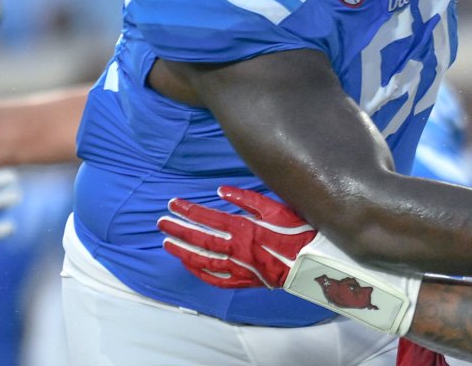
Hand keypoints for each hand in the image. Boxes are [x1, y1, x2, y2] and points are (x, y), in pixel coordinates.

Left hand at [158, 186, 315, 288]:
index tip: (172, 204)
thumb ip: (247, 198)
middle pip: (199, 239)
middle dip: (178, 229)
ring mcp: (237, 267)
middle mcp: (235, 248)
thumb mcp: (275, 208)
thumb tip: (221, 191)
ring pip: (202, 260)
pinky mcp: (243, 281)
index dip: (188, 211)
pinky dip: (199, 272)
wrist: (310, 262)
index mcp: (243, 228)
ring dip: (182, 251)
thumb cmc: (296, 231)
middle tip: (160, 223)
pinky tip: (188, 266)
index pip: (207, 218)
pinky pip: (215, 279)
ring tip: (167, 243)